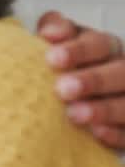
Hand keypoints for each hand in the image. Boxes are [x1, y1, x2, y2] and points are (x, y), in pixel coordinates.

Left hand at [38, 11, 124, 147]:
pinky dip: (117, 134)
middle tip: (63, 89)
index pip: (100, 44)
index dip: (78, 50)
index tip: (52, 58)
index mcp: (106, 48)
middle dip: (93, 80)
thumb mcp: (58, 46)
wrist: (72, 103)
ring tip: (74, 114)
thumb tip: (49, 32)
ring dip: (104, 109)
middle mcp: (124, 72)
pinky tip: (97, 133)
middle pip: (121, 72)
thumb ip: (54, 32)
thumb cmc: (61, 69)